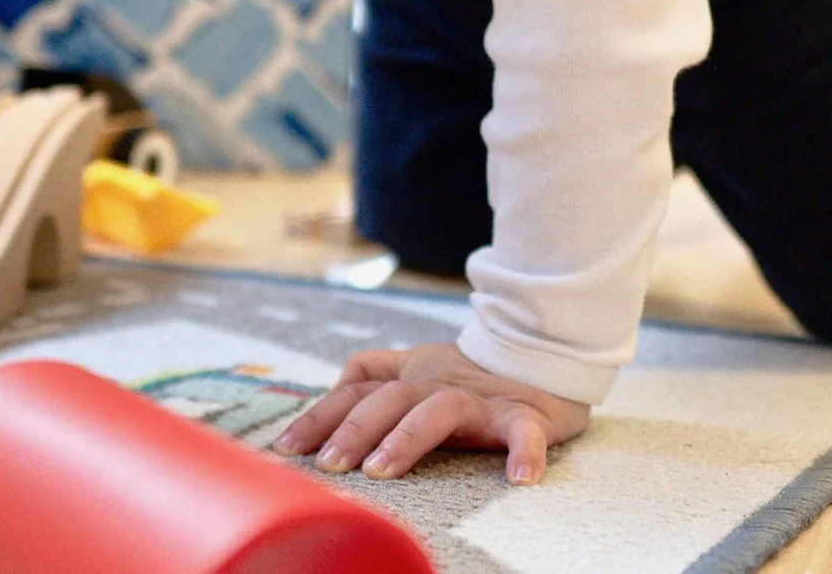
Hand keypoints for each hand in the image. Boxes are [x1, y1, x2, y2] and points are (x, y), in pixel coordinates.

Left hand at [272, 343, 589, 485]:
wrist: (546, 352)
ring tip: (382, 471)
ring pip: (440, 409)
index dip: (318, 417)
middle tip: (328, 465)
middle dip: (353, 430)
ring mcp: (482, 399)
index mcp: (410, 377)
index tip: (285, 450)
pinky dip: (524, 453)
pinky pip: (525, 432)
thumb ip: (376, 371)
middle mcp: (438, 383)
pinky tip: (520, 480)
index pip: (354, 392)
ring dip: (408, 439)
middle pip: (389, 399)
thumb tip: (333, 386)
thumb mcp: (418, 367)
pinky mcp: (527, 413)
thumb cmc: (474, 374)